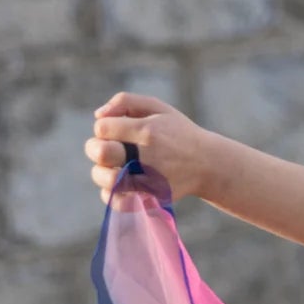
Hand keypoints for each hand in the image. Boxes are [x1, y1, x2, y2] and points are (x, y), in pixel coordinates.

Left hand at [85, 93, 214, 204]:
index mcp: (146, 130)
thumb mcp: (158, 108)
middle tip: (105, 150)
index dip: (103, 129)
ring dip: (101, 173)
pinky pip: (118, 202)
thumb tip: (97, 116)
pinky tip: (119, 185)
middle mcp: (146, 156)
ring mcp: (149, 180)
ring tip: (112, 168)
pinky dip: (111, 195)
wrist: (208, 164)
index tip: (115, 132)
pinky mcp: (151, 198)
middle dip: (95, 149)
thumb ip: (125, 101)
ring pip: (107, 180)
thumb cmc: (178, 133)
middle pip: (101, 153)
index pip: (102, 128)